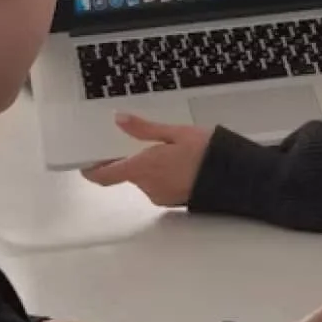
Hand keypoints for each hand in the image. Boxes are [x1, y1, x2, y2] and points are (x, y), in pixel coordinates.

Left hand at [79, 112, 211, 206]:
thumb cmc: (208, 152)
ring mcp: (160, 196)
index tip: (85, 162)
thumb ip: (143, 129)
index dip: (91, 170)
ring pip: (144, 180)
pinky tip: (177, 163)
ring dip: (148, 167)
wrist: (237, 177)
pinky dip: (161, 176)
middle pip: (126, 174)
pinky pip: (158, 187)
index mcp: (144, 168)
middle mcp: (148, 186)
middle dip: (130, 160)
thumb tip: (119, 120)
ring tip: (169, 149)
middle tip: (142, 141)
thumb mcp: (175, 132)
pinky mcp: (173, 202)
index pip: (106, 175)